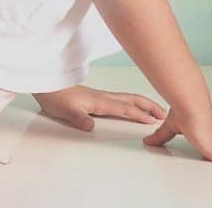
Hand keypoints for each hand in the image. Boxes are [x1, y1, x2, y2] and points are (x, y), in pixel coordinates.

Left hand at [33, 85, 166, 130]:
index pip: (124, 109)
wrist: (47, 86)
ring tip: (155, 111)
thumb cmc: (56, 98)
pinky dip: (133, 103)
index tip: (154, 121)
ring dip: (143, 103)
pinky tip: (134, 107)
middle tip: (164, 114)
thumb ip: (78, 119)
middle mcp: (104, 97)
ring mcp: (102, 96)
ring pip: (128, 98)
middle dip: (149, 106)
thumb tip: (90, 127)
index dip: (139, 115)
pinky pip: (121, 99)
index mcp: (99, 101)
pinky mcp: (98, 98)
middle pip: (132, 100)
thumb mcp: (65, 111)